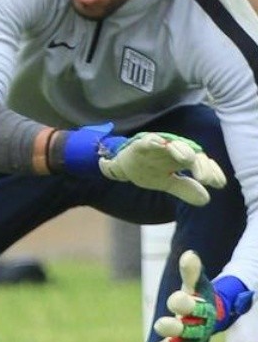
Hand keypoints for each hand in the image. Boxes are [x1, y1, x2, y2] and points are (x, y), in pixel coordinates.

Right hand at [98, 132, 225, 205]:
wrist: (122, 166)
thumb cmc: (147, 170)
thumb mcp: (167, 183)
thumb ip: (185, 189)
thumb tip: (206, 200)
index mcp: (182, 159)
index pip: (201, 163)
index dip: (211, 171)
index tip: (218, 184)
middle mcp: (173, 150)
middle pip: (191, 153)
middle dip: (199, 164)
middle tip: (204, 178)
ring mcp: (157, 146)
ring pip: (172, 145)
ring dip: (180, 150)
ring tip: (188, 159)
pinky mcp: (140, 144)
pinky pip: (148, 141)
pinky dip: (154, 142)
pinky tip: (160, 144)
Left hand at [144, 250, 235, 341]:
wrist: (206, 317)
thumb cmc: (197, 297)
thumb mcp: (195, 284)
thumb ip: (191, 272)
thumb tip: (189, 255)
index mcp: (202, 310)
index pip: (195, 307)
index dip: (185, 303)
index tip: (175, 298)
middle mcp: (197, 328)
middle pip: (188, 330)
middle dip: (175, 328)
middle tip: (160, 325)